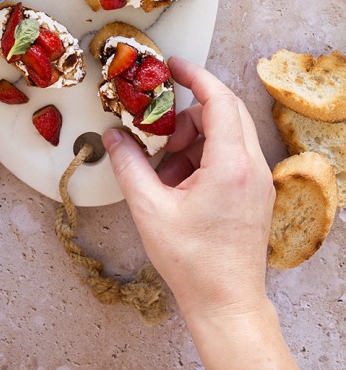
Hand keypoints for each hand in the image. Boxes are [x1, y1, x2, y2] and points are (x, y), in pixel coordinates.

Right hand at [102, 56, 274, 323]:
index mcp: (231, 165)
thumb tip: (111, 136)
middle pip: (226, 111)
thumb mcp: (149, 209)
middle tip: (159, 122)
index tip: (173, 65)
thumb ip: (128, 164)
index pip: (219, 100)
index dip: (195, 75)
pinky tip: (178, 182)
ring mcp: (258, 181)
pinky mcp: (255, 194)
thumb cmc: (193, 263)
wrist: (226, 304)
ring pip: (229, 134)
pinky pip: (231, 156)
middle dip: (189, 111)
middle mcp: (252, 167)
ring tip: (164, 166)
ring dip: (194, 137)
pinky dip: (204, 156)